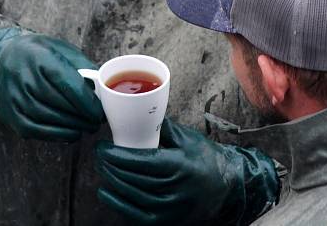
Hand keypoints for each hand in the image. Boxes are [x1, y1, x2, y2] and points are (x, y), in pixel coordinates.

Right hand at [0, 28, 104, 140]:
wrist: (4, 57)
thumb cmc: (40, 54)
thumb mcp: (63, 50)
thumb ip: (84, 67)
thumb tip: (103, 90)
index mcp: (41, 57)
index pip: (67, 84)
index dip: (86, 102)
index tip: (100, 112)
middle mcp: (24, 77)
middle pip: (59, 103)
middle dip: (82, 116)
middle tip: (97, 122)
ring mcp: (14, 97)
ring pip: (48, 118)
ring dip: (72, 127)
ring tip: (86, 127)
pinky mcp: (9, 114)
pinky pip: (35, 130)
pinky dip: (56, 135)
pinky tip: (70, 133)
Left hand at [95, 118, 278, 225]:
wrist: (228, 186)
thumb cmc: (205, 158)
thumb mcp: (187, 138)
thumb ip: (162, 127)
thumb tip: (135, 111)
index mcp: (180, 166)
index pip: (141, 162)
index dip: (117, 156)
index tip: (102, 147)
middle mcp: (176, 190)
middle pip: (134, 179)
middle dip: (111, 166)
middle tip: (99, 154)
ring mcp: (172, 209)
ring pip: (133, 196)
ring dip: (112, 181)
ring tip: (102, 167)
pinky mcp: (168, 221)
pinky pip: (137, 216)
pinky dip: (118, 204)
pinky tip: (106, 191)